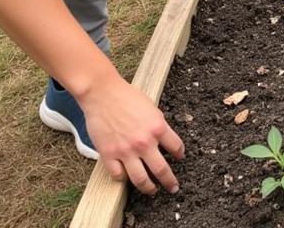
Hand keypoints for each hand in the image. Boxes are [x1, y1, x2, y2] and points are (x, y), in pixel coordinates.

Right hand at [80, 76, 184, 194]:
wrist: (103, 94)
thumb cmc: (127, 97)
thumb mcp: (151, 108)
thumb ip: (158, 125)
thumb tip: (163, 139)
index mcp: (158, 127)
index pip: (176, 147)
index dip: (180, 154)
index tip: (180, 158)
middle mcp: (144, 142)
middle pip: (161, 170)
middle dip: (169, 181)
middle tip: (173, 187)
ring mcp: (126, 151)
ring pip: (141, 179)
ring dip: (148, 188)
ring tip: (152, 190)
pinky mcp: (109, 155)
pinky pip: (118, 175)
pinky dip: (123, 178)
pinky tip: (127, 177)